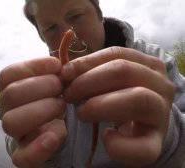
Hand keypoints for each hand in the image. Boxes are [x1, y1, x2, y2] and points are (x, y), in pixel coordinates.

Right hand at [0, 57, 66, 167]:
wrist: (54, 132)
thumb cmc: (53, 101)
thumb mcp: (53, 83)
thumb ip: (54, 70)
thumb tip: (60, 57)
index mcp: (10, 91)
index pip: (7, 75)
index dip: (31, 66)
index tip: (56, 65)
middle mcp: (7, 111)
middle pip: (9, 96)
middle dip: (40, 87)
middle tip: (61, 87)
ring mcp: (14, 135)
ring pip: (10, 123)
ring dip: (40, 111)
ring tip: (62, 107)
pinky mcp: (23, 156)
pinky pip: (21, 157)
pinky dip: (38, 147)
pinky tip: (55, 136)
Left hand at [61, 47, 174, 165]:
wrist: (143, 132)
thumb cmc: (120, 101)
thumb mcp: (109, 82)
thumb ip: (91, 72)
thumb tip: (65, 71)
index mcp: (148, 65)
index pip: (117, 54)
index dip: (87, 62)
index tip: (64, 73)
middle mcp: (161, 85)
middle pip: (124, 71)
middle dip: (88, 82)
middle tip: (68, 96)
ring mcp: (163, 114)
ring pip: (138, 99)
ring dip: (100, 106)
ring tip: (81, 113)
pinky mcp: (158, 143)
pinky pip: (142, 147)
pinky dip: (118, 144)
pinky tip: (106, 137)